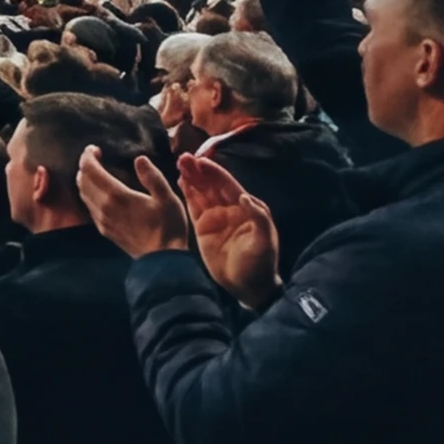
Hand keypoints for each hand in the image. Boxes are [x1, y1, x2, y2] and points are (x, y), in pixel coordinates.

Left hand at [77, 153, 188, 261]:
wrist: (161, 259)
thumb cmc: (168, 227)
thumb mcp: (166, 197)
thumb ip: (151, 176)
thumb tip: (139, 159)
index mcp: (116, 195)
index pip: (90, 169)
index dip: (88, 155)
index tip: (94, 149)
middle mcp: (103, 207)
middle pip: (82, 180)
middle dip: (84, 165)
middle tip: (94, 157)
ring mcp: (101, 220)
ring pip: (83, 194)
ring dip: (85, 179)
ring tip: (96, 171)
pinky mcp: (104, 229)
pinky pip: (88, 207)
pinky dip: (89, 194)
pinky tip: (100, 192)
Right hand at [172, 150, 282, 303]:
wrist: (248, 286)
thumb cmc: (260, 263)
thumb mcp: (264, 241)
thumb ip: (258, 217)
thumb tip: (243, 197)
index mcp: (247, 209)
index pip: (228, 185)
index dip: (214, 172)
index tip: (200, 160)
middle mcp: (230, 209)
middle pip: (212, 185)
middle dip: (199, 171)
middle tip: (183, 158)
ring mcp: (216, 217)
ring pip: (201, 192)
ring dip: (191, 178)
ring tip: (178, 164)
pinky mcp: (203, 227)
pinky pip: (193, 206)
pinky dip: (187, 193)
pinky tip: (179, 181)